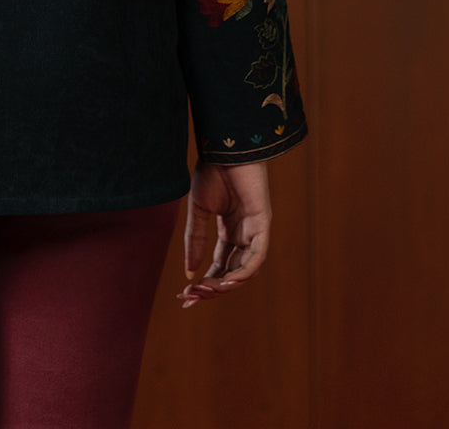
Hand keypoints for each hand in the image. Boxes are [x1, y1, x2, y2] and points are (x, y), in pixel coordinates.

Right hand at [177, 158, 270, 308]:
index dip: (204, 283)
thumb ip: (196, 240)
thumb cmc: (212, 172)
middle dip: (212, 288)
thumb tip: (189, 272)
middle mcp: (243, 236)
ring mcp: (255, 232)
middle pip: (231, 273)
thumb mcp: (198, 211)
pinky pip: (257, 257)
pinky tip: (226, 281)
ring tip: (205, 289)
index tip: (185, 296)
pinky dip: (243, 272)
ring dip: (225, 284)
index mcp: (228, 232)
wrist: (224, 150)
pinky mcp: (263, 225)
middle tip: (191, 297)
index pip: (218, 266)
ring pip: (244, 271)